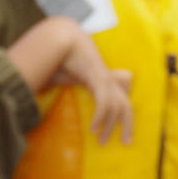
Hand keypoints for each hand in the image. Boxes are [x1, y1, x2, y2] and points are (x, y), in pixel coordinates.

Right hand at [54, 31, 134, 145]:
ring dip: (110, 126)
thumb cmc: (59, 55)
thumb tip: (50, 94)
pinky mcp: (99, 78)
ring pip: (117, 107)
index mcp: (102, 79)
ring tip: (101, 140)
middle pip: (126, 104)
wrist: (60, 36)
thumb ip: (67, 85)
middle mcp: (107, 78)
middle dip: (127, 125)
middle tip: (125, 142)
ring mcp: (105, 77)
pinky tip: (93, 129)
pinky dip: (100, 117)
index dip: (123, 116)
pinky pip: (104, 102)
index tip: (121, 132)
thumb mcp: (66, 75)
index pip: (121, 99)